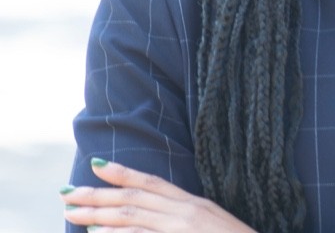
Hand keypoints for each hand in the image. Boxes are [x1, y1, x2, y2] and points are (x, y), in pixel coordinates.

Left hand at [61, 158, 255, 231]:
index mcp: (193, 203)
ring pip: (134, 216)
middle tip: (67, 194)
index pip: (152, 182)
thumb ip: (185, 218)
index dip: (123, 173)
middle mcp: (187, 211)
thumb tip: (160, 217)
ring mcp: (183, 228)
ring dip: (99, 214)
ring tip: (72, 213)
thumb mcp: (210, 227)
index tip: (97, 166)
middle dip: (98, 195)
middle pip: (135, 198)